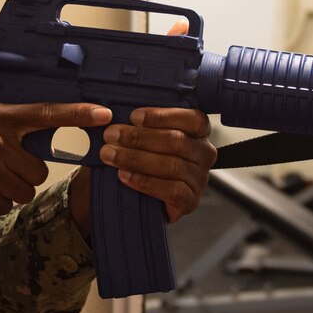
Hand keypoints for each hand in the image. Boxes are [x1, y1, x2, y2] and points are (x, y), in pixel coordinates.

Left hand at [71, 107, 215, 231]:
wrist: (138, 196)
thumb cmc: (142, 158)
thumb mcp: (141, 135)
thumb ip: (136, 122)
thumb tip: (109, 111)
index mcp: (199, 132)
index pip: (192, 119)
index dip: (162, 117)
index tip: (133, 116)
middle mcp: (204, 154)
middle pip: (177, 141)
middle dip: (139, 137)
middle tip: (111, 135)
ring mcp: (199, 179)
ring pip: (172, 165)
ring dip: (136, 158)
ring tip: (110, 155)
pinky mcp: (190, 201)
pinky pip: (172, 190)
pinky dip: (145, 181)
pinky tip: (124, 175)